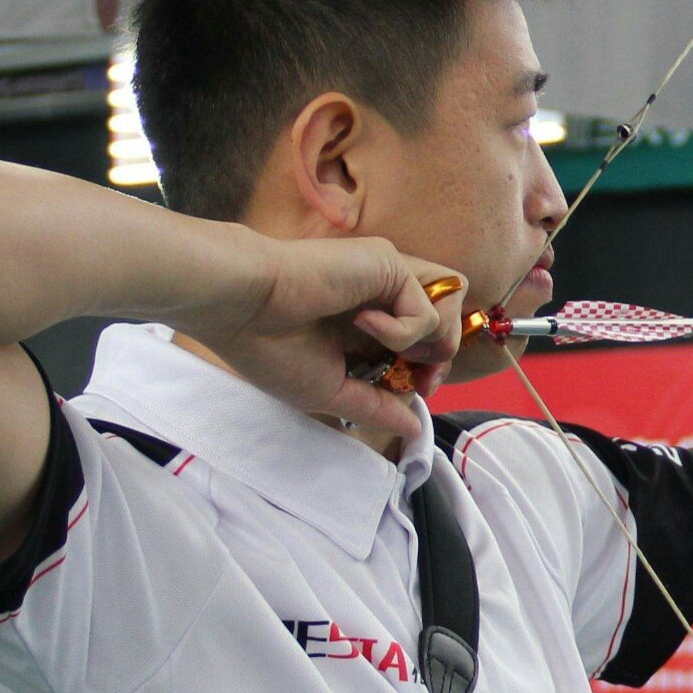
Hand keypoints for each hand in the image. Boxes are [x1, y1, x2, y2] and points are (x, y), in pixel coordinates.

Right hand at [182, 234, 462, 436]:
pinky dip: (402, 332)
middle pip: (447, 321)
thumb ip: (376, 406)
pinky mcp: (389, 263)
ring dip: (429, 343)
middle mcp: (381, 295)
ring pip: (450, 309)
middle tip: (419, 379)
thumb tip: (414, 429)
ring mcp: (387, 276)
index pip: (422, 342)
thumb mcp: (332, 391)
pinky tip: (362, 325)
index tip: (416, 389)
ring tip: (389, 352)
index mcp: (365, 324)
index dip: (429, 367)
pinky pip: (426, 310)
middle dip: (441, 357)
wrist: (242, 307)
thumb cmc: (271, 349)